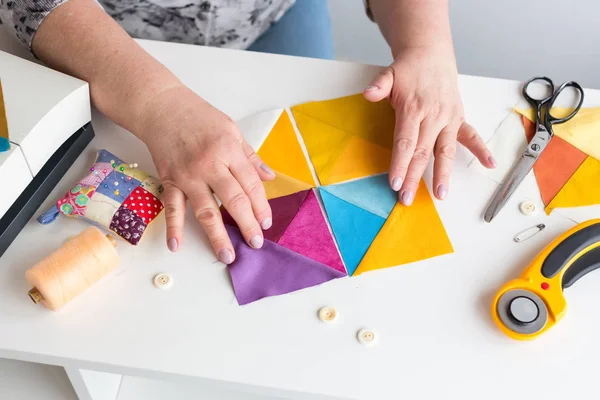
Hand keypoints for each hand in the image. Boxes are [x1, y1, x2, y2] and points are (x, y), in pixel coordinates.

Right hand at [138, 85, 273, 262]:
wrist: (161, 106)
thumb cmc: (198, 116)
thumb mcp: (231, 130)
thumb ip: (250, 157)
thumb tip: (269, 177)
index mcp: (229, 150)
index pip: (251, 185)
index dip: (262, 206)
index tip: (266, 223)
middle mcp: (210, 165)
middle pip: (233, 201)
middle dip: (247, 225)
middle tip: (256, 244)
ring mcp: (188, 175)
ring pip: (206, 210)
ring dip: (217, 235)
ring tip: (227, 255)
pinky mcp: (169, 180)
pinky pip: (172, 207)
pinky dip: (173, 227)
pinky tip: (176, 246)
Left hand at [363, 46, 495, 204]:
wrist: (431, 54)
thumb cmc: (408, 70)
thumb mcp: (389, 74)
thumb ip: (379, 85)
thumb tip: (368, 93)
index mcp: (413, 108)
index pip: (405, 142)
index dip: (400, 164)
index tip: (394, 183)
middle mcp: (433, 116)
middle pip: (423, 152)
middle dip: (413, 177)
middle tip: (406, 199)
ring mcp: (449, 118)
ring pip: (446, 150)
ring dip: (444, 173)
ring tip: (441, 194)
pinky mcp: (459, 117)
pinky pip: (471, 135)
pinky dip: (481, 149)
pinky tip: (490, 164)